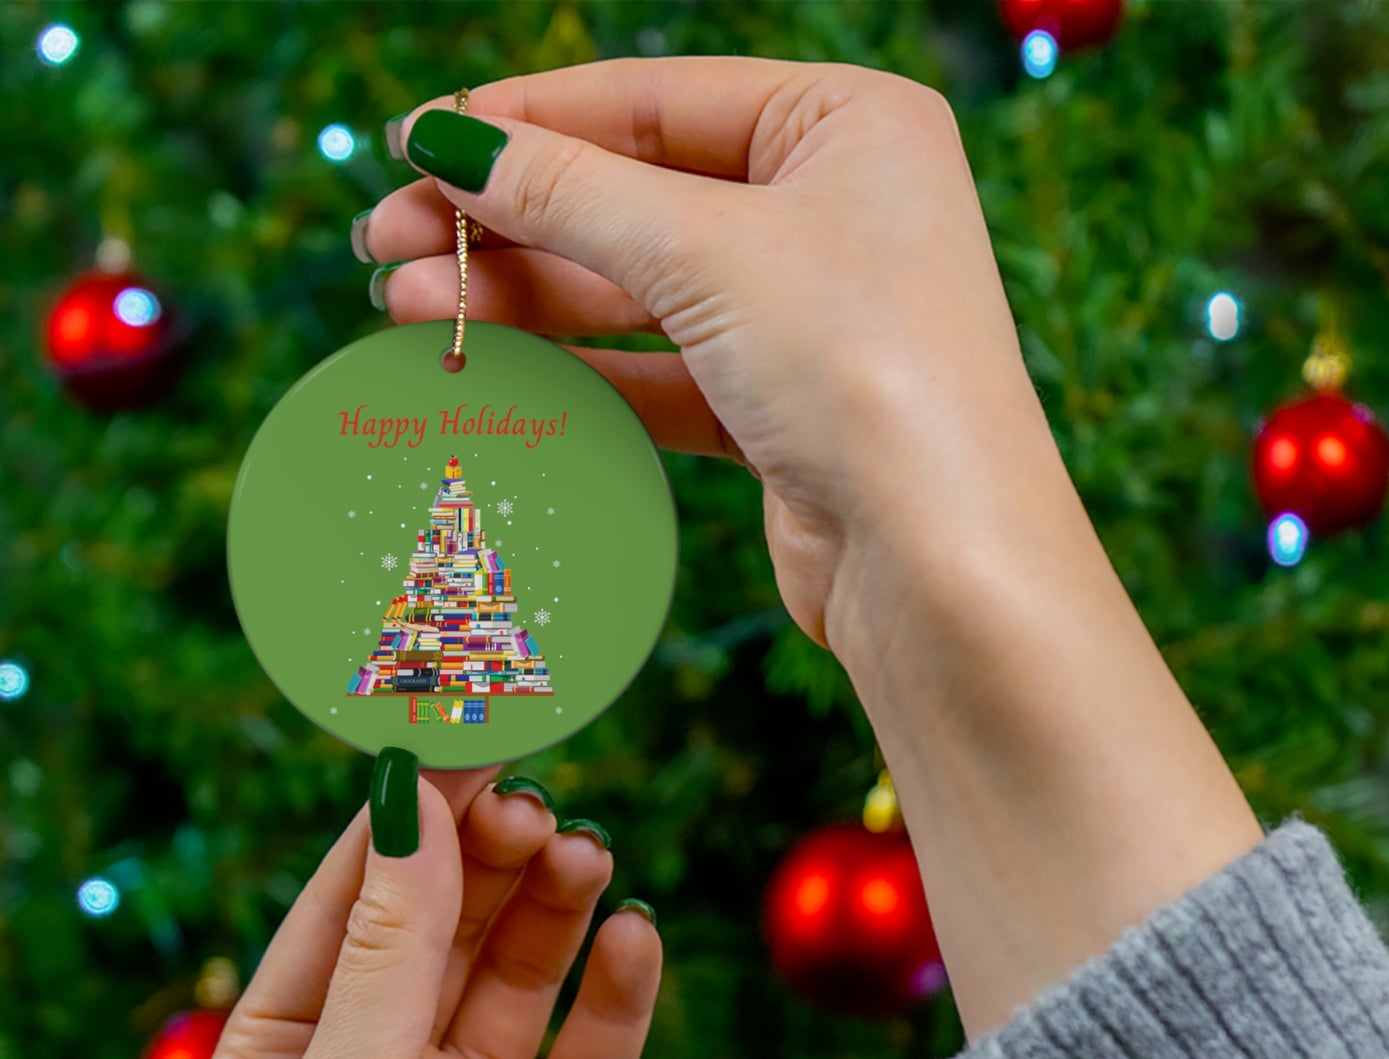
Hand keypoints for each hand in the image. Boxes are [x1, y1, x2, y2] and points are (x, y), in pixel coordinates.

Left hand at [201, 762, 661, 1058]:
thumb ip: (391, 945)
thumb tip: (412, 799)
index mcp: (289, 1051)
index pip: (353, 898)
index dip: (410, 818)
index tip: (468, 739)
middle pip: (446, 925)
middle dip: (490, 860)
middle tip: (538, 806)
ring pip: (521, 976)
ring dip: (555, 910)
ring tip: (587, 856)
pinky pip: (591, 1055)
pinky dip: (617, 994)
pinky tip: (635, 940)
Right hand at [360, 56, 1054, 652]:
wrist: (938, 563)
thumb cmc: (860, 369)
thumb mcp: (705, 252)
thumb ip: (569, 193)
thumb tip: (447, 140)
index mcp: (848, 124)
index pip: (655, 100)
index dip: (526, 120)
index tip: (415, 141)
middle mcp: (834, 210)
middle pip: (636, 196)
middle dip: (507, 220)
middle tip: (384, 242)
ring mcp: (808, 315)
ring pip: (638, 290)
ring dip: (523, 299)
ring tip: (405, 308)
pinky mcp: (781, 410)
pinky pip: (659, 371)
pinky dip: (577, 370)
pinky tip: (489, 366)